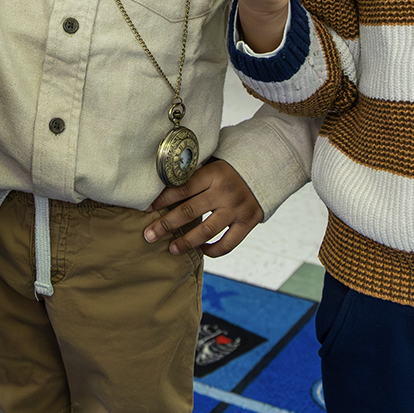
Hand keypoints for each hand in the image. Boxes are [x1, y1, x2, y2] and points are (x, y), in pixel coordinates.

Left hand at [144, 160, 263, 255]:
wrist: (267, 167)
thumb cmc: (231, 165)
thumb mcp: (213, 161)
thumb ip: (194, 173)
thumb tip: (161, 184)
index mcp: (214, 173)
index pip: (182, 189)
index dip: (162, 200)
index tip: (146, 209)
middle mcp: (225, 192)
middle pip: (189, 212)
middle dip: (166, 225)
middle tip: (148, 235)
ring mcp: (237, 208)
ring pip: (206, 231)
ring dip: (186, 242)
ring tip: (171, 249)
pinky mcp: (249, 221)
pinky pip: (228, 243)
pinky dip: (213, 250)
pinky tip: (201, 250)